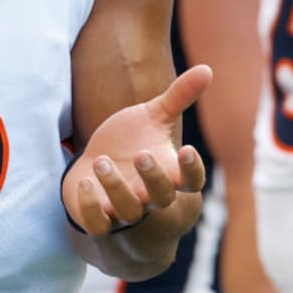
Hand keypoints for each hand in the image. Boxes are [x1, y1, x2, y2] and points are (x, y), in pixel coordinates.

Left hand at [63, 64, 211, 234]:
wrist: (96, 171)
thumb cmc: (132, 143)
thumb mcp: (153, 119)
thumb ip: (178, 97)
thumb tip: (207, 68)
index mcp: (169, 174)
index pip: (191, 181)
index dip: (192, 170)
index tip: (187, 149)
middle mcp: (151, 197)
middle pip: (162, 198)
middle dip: (154, 179)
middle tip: (142, 154)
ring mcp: (125, 211)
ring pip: (128, 210)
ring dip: (116, 188)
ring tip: (102, 161)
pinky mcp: (99, 220)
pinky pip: (98, 224)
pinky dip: (91, 206)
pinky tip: (85, 182)